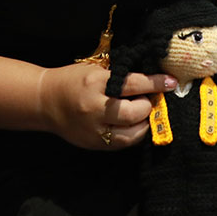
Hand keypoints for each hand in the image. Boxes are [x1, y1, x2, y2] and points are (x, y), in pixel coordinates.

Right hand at [38, 62, 172, 149]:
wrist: (45, 102)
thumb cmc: (72, 81)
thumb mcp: (95, 71)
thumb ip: (119, 76)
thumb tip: (151, 80)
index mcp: (95, 83)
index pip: (133, 84)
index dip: (155, 84)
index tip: (171, 82)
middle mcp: (94, 108)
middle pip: (134, 113)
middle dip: (146, 106)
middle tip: (148, 100)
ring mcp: (93, 129)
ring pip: (131, 134)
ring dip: (143, 124)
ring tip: (142, 114)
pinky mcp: (94, 144)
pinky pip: (121, 144)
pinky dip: (132, 134)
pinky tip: (132, 125)